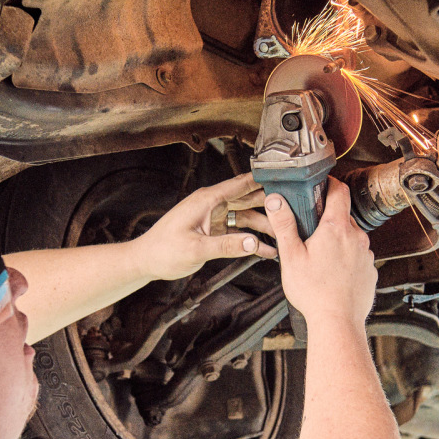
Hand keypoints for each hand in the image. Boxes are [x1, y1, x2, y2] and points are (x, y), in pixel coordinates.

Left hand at [134, 173, 278, 280]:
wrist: (146, 261)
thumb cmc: (163, 251)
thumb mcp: (196, 250)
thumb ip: (226, 246)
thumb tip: (252, 243)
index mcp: (207, 200)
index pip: (240, 183)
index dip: (262, 179)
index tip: (285, 177)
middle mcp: (212, 204)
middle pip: (248, 198)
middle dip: (270, 204)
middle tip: (292, 209)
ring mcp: (214, 216)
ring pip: (246, 216)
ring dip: (263, 226)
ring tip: (282, 237)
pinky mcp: (213, 229)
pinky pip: (237, 230)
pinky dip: (251, 239)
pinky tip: (264, 249)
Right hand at [266, 178, 376, 328]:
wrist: (338, 322)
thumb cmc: (314, 292)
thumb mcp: (291, 256)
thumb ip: (284, 225)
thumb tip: (276, 201)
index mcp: (336, 228)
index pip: (339, 191)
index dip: (331, 183)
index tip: (323, 184)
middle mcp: (356, 238)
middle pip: (344, 216)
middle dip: (328, 219)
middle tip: (311, 231)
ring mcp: (366, 255)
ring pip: (351, 238)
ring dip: (338, 241)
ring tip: (320, 258)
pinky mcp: (370, 271)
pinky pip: (358, 258)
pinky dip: (347, 260)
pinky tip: (333, 274)